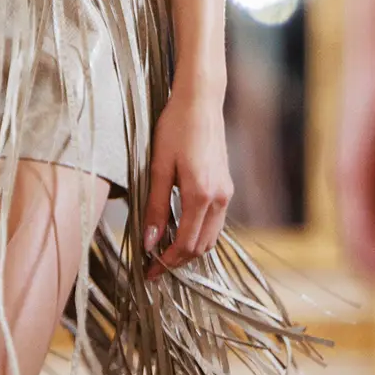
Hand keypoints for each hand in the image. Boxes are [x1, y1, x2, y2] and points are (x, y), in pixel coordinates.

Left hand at [143, 87, 232, 274]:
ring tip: (164, 253)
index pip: (185, 244)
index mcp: (201, 195)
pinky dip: (198, 234)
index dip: (166, 263)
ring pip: (211, 237)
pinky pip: (215, 222)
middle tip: (153, 267)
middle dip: (178, 262)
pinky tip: (179, 231)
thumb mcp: (157, 168)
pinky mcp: (226, 186)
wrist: (201, 102)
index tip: (148, 272)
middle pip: (201, 247)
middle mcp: (219, 198)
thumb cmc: (175, 129)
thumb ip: (155, 207)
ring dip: (189, 250)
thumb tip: (150, 243)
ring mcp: (226, 193)